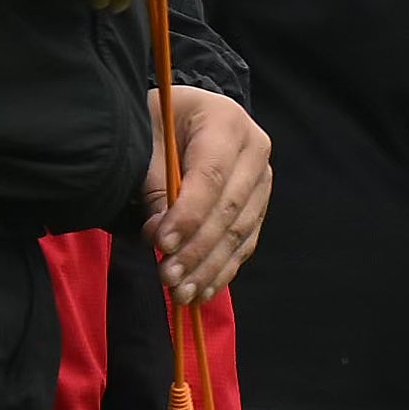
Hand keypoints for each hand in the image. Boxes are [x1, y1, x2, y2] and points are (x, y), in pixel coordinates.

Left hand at [153, 87, 271, 298]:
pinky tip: (201, 291)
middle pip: (230, 208)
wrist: (180, 115)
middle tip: (167, 277)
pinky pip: (245, 242)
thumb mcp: (147, 143)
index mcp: (227, 121)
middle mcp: (255, 150)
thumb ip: (154, 186)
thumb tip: (161, 237)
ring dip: (209, 266)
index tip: (161, 244)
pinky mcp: (258, 205)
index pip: (211, 175)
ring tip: (180, 293)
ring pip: (240, 231)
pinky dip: (223, 269)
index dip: (188, 214)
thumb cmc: (156, 124)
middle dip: (197, 248)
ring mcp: (261, 179)